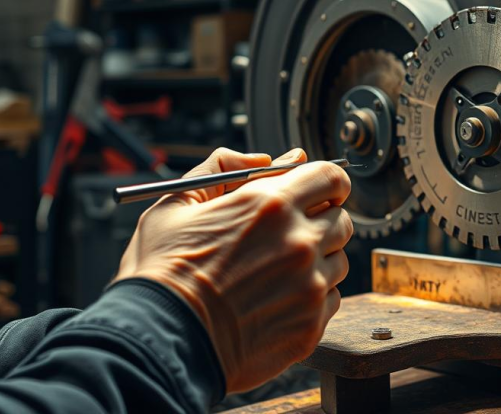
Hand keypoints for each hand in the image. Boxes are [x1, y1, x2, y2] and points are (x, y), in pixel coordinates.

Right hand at [113, 147, 352, 392]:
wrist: (159, 341)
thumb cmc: (161, 273)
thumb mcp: (178, 202)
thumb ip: (222, 168)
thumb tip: (264, 158)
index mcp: (271, 204)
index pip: (331, 177)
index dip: (329, 181)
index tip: (323, 190)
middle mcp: (299, 242)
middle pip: (341, 220)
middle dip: (323, 221)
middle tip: (292, 234)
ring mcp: (310, 286)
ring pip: (338, 261)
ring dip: (318, 261)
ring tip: (276, 273)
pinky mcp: (311, 324)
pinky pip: (331, 299)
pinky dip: (312, 297)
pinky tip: (276, 301)